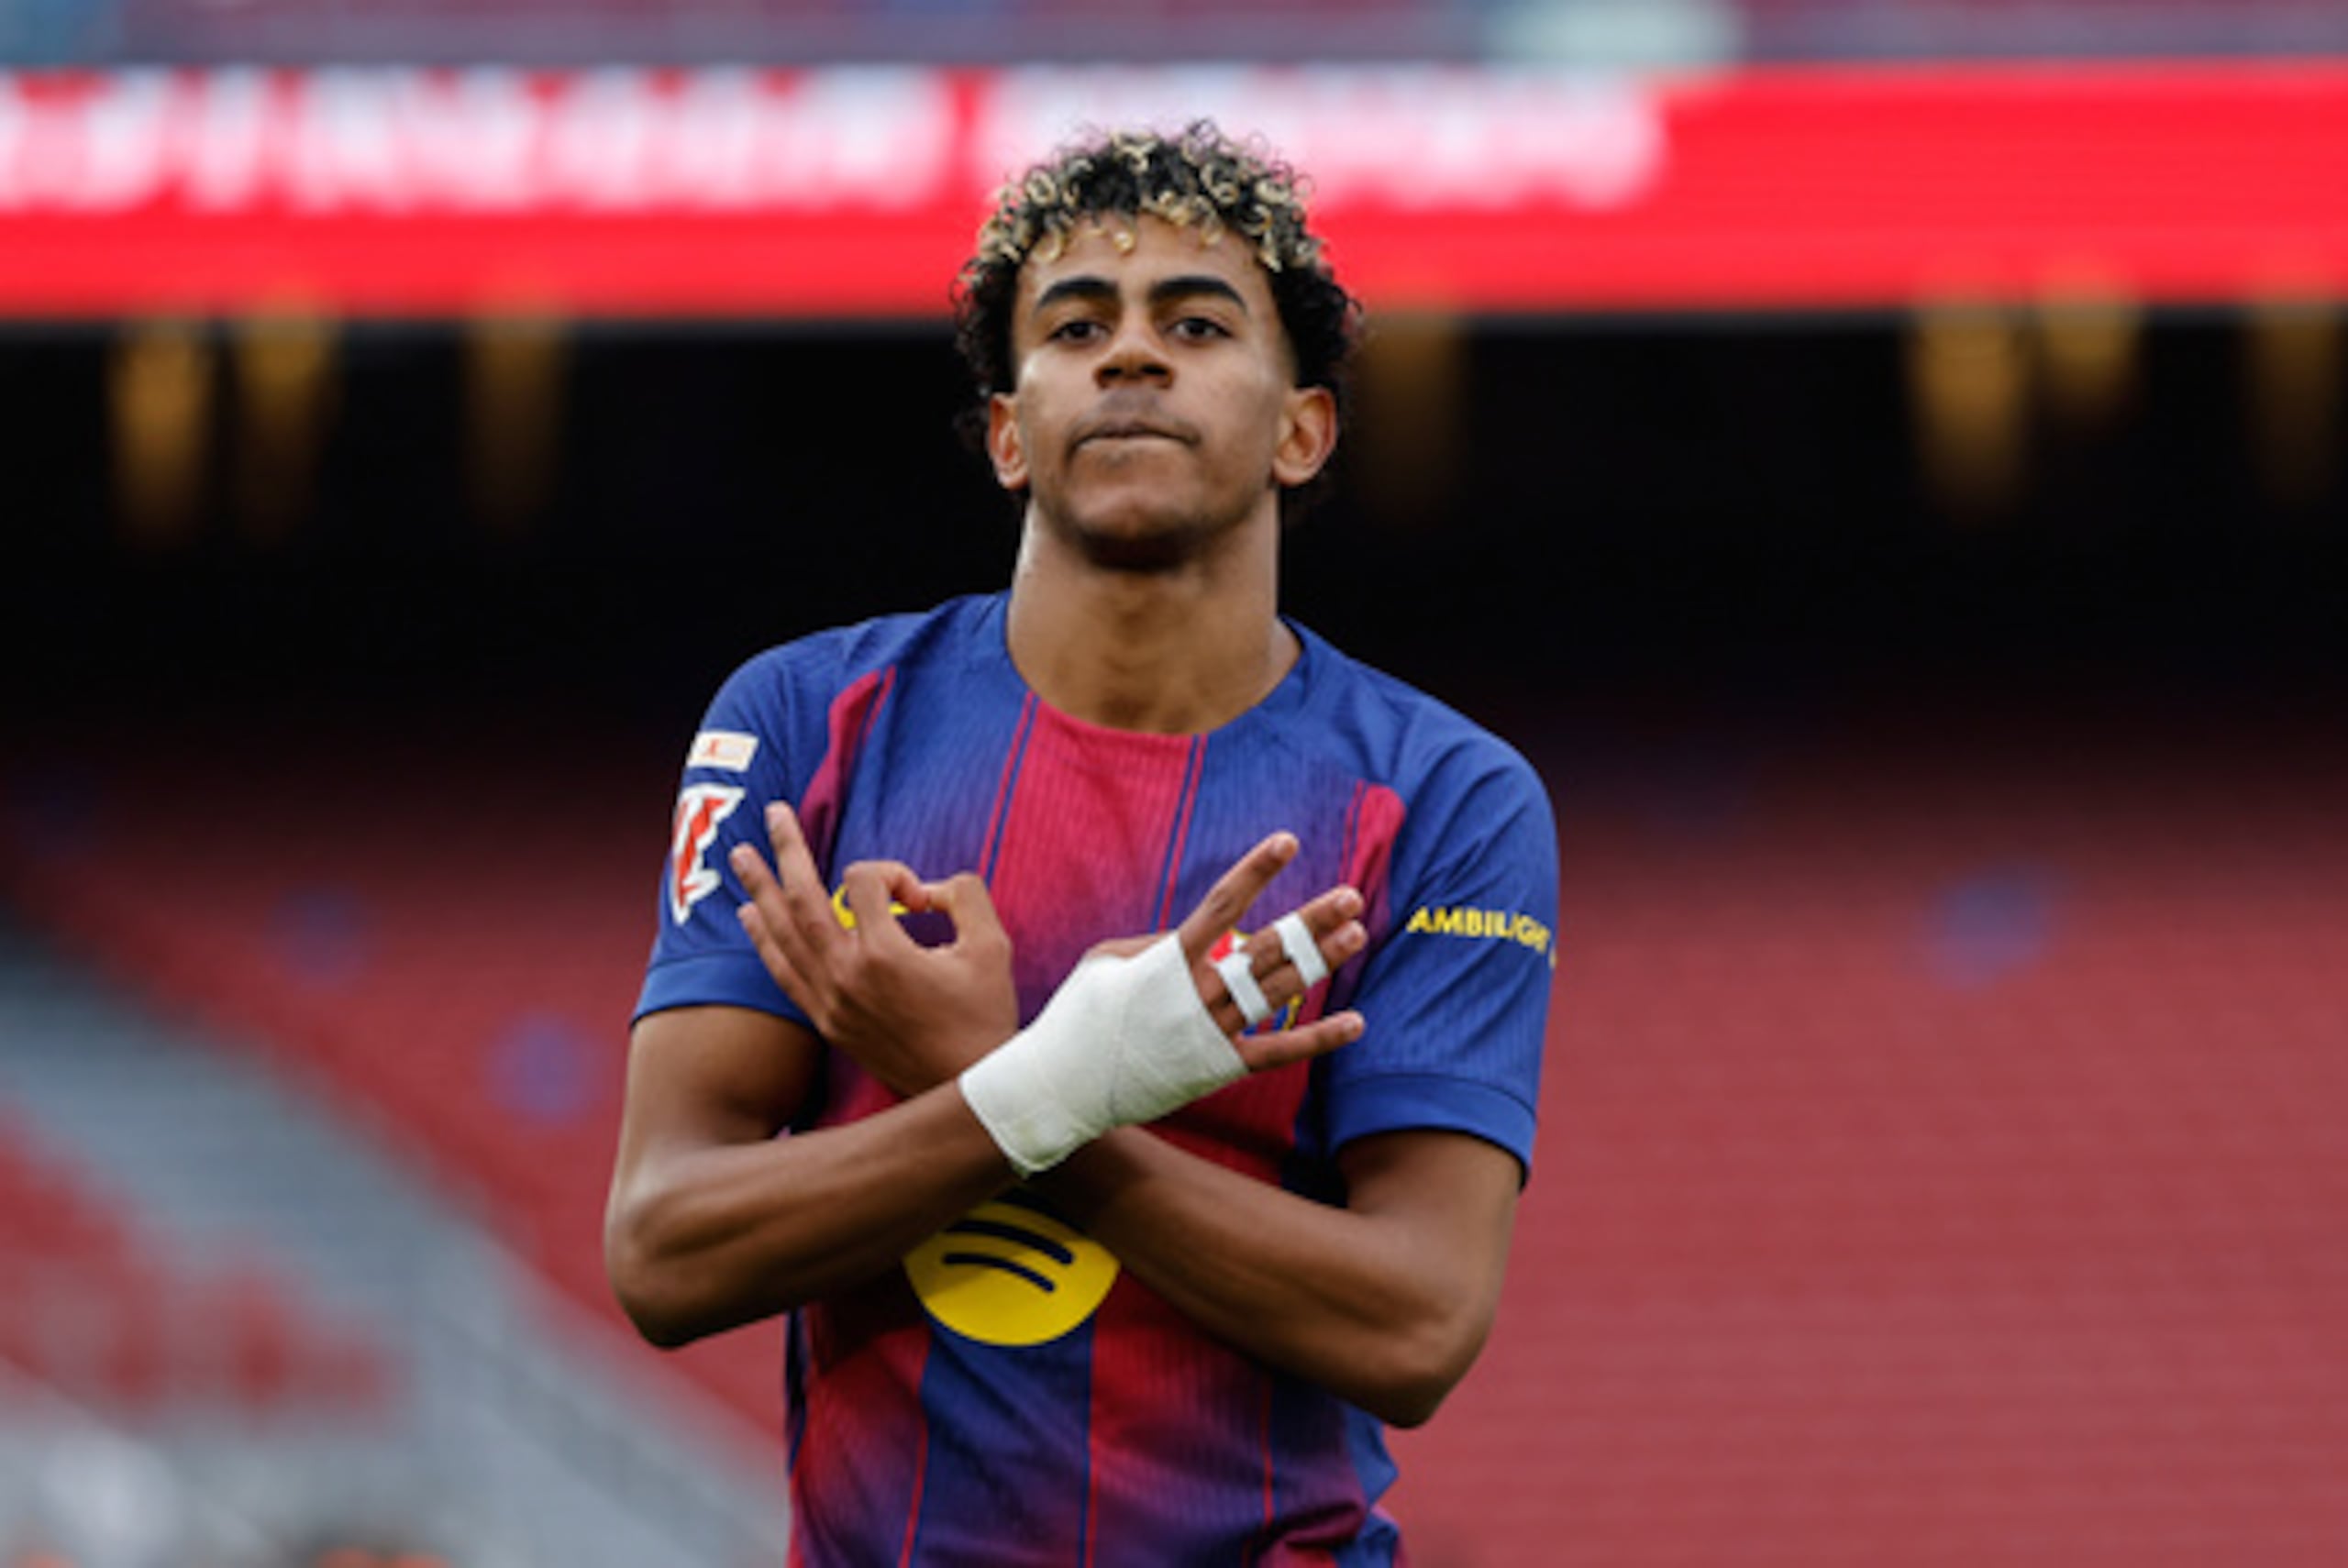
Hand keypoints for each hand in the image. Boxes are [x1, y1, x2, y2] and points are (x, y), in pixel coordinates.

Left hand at [732, 802, 1018, 1096]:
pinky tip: (751, 916)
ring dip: (761, 890)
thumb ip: (965, 895)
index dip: (894, 873)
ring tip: (742, 857)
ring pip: (784, 934)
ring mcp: (830, 1001)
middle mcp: (846, 975)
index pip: (864, 881)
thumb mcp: (992, 945)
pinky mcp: (827, 1022)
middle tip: (770, 813)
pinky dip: (764, 941)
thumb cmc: (986, 1017)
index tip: (922, 900)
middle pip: (803, 896)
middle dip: (786, 850)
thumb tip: (932, 889)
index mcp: (884, 953)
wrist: (970, 1087)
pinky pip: (783, 973)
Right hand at [1098, 830, 1367, 1068]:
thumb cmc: (1077, 1017)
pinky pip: (1278, 1050)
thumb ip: (1152, 942)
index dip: (1256, 869)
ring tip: (1357, 934)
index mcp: (1167, 959)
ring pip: (1278, 989)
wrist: (1063, 1085)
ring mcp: (1211, 1030)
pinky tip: (1356, 1022)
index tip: (1287, 841)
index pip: (1223, 904)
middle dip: (1311, 920)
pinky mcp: (1219, 1066)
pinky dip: (1319, 1037)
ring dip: (1321, 962)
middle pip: (1266, 946)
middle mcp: (1197, 991)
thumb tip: (1195, 934)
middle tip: (1351, 897)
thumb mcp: (1102, 962)